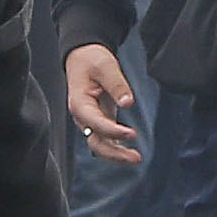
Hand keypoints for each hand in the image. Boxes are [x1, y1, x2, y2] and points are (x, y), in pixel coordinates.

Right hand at [63, 40, 138, 164]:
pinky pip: (105, 140)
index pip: (95, 123)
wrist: (83, 58)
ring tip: (136, 159)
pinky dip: (117, 149)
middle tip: (136, 158)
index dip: (113, 131)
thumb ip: (117, 85)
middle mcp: (82, 116)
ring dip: (117, 155)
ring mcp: (89, 121)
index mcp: (79, 103)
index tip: (132, 134)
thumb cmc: (92, 60)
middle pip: (95, 142)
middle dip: (114, 153)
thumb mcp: (105, 66)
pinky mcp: (99, 121)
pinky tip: (130, 154)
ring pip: (100, 145)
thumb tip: (127, 103)